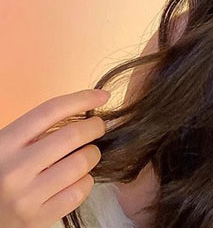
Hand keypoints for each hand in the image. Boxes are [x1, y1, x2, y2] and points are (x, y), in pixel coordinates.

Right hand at [0, 88, 109, 227]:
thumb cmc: (2, 171)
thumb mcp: (9, 145)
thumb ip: (38, 130)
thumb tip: (86, 110)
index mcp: (5, 143)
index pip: (51, 111)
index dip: (83, 99)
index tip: (103, 96)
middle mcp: (14, 170)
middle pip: (72, 136)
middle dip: (94, 127)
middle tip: (97, 127)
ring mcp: (25, 197)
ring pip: (80, 164)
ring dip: (92, 154)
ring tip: (87, 154)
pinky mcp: (36, 218)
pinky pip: (78, 192)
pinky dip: (86, 181)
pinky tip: (79, 178)